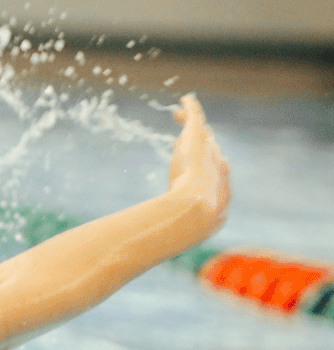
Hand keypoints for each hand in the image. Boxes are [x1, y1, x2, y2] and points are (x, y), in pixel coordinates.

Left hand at [168, 93, 229, 242]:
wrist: (193, 214)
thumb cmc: (181, 230)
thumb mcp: (170, 235)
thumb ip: (158, 235)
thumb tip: (134, 249)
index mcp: (215, 192)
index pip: (210, 174)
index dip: (202, 169)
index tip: (188, 168)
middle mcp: (216, 170)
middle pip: (210, 151)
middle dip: (202, 143)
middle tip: (189, 136)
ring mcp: (209, 155)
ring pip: (203, 134)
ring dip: (193, 124)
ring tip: (183, 115)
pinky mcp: (199, 139)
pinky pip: (197, 118)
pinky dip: (191, 108)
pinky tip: (184, 100)